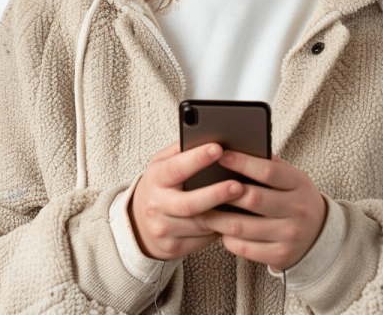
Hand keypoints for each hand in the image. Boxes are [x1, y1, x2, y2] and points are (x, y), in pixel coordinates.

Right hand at [128, 140, 244, 259]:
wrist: (138, 224)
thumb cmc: (160, 185)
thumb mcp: (162, 163)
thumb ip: (181, 150)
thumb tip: (208, 134)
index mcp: (155, 178)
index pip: (176, 168)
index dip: (197, 159)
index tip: (218, 148)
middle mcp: (156, 205)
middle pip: (189, 203)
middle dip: (215, 194)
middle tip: (239, 185)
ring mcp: (164, 229)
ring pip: (199, 224)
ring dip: (224, 214)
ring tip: (244, 203)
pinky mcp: (173, 248)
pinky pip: (201, 240)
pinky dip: (219, 228)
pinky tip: (234, 218)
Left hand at [196, 151, 327, 271]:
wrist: (320, 233)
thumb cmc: (295, 197)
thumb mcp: (291, 177)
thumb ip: (268, 164)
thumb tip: (235, 147)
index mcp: (298, 183)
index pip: (267, 171)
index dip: (241, 163)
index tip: (220, 155)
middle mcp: (297, 209)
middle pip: (253, 199)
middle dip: (224, 193)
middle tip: (201, 187)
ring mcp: (290, 235)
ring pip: (244, 228)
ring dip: (218, 220)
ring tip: (202, 211)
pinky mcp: (281, 256)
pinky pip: (247, 249)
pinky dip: (229, 240)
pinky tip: (220, 231)